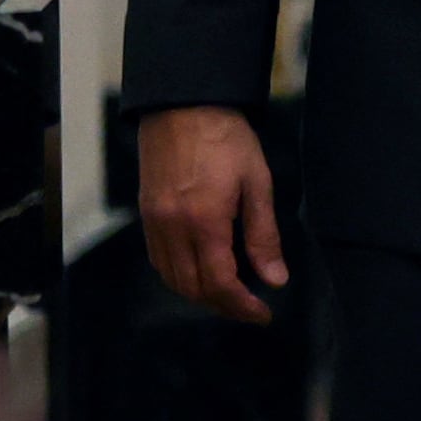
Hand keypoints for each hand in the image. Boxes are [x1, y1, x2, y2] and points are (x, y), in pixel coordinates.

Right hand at [141, 105, 286, 323]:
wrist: (183, 106)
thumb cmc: (227, 140)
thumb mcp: (258, 184)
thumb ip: (263, 235)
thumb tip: (274, 279)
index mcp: (204, 222)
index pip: (220, 284)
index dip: (242, 306)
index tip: (263, 314)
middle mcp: (172, 228)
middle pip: (193, 288)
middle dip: (223, 306)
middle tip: (251, 308)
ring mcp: (154, 222)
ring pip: (172, 278)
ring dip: (200, 294)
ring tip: (230, 294)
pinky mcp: (146, 214)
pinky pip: (159, 259)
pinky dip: (179, 275)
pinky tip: (201, 271)